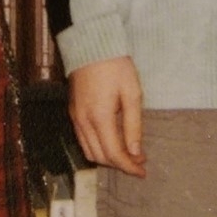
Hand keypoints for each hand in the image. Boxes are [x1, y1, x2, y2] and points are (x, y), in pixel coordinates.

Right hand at [69, 56, 146, 176]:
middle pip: (100, 157)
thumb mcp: (132, 93)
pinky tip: (112, 141)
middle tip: (139, 161)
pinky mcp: (73, 112)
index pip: (114, 154)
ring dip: (108, 158)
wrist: (91, 45)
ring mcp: (75, 117)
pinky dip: (97, 148)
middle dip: (120, 164)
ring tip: (127, 154)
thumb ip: (133, 126)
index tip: (143, 171)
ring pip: (89, 151)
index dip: (129, 167)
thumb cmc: (115, 66)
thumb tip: (136, 153)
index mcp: (99, 117)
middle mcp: (83, 121)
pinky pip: (83, 140)